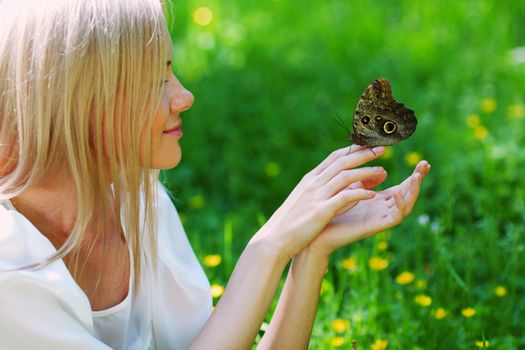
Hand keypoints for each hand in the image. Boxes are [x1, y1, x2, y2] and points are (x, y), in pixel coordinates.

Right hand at [252, 146, 388, 260]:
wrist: (275, 239)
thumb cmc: (290, 223)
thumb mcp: (304, 201)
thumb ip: (320, 191)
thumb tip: (336, 187)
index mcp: (310, 179)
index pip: (334, 157)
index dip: (353, 150)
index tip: (369, 146)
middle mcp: (314, 183)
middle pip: (343, 162)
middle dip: (364, 154)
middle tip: (382, 149)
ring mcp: (317, 196)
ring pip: (346, 176)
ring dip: (366, 172)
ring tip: (382, 171)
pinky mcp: (321, 211)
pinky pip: (344, 198)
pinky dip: (360, 194)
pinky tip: (373, 195)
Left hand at [306, 155, 429, 258]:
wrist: (317, 234)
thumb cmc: (331, 211)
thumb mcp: (350, 189)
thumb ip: (365, 179)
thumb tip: (383, 170)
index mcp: (377, 201)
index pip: (402, 187)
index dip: (413, 176)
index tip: (423, 162)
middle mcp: (381, 209)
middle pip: (407, 195)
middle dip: (418, 181)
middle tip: (425, 165)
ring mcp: (379, 218)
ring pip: (405, 205)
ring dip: (413, 191)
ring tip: (416, 176)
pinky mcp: (374, 226)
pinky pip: (394, 217)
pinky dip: (400, 205)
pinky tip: (399, 192)